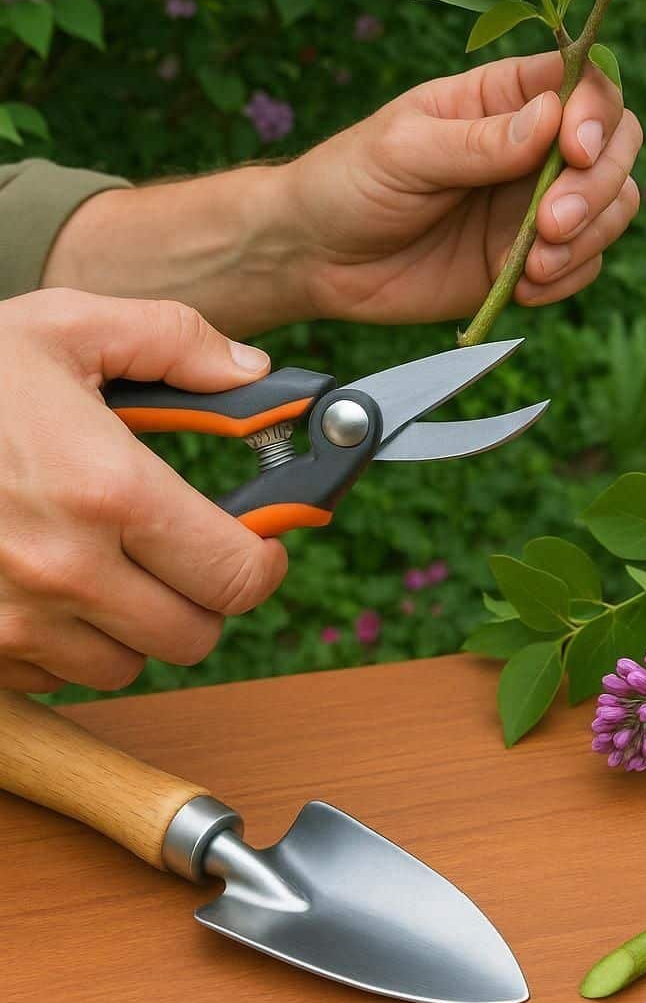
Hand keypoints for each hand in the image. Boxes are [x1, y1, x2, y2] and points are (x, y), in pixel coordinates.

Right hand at [0, 290, 285, 692]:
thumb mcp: (67, 326)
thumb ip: (175, 341)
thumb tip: (251, 376)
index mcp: (106, 489)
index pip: (236, 574)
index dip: (263, 556)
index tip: (261, 539)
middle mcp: (62, 569)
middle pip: (195, 635)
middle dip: (206, 591)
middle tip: (190, 548)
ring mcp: (11, 620)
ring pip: (127, 664)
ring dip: (137, 621)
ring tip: (111, 556)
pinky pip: (56, 676)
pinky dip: (69, 641)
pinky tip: (52, 579)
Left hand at [283, 51, 642, 323]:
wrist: (315, 258)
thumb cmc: (348, 181)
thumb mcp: (404, 150)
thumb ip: (477, 141)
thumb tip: (551, 119)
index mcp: (503, 97)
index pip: (584, 83)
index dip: (596, 113)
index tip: (574, 150)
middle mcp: (532, 146)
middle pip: (616, 144)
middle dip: (599, 185)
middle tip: (551, 223)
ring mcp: (533, 204)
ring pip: (612, 205)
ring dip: (591, 235)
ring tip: (536, 263)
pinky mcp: (528, 259)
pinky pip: (583, 264)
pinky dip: (570, 276)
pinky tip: (527, 285)